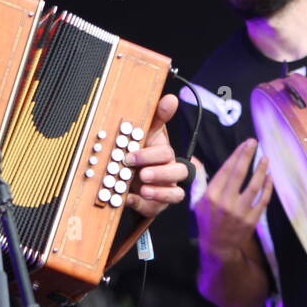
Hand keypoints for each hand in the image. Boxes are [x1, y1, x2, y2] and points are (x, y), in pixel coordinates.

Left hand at [123, 94, 190, 218]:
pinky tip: (129, 199)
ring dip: (159, 192)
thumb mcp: (147, 133)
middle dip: (159, 173)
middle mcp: (170, 173)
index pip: (166, 153)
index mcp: (166, 154)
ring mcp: (166, 190)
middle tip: (141, 174)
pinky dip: (142, 205)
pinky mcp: (157, 205)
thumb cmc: (143, 151)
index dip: (150, 155)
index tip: (130, 155)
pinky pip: (155, 208)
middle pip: (177, 173)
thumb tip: (171, 98)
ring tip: (143, 189)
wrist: (135, 175)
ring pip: (175, 194)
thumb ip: (158, 117)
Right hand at [194, 138, 273, 255]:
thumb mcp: (197, 200)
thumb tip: (195, 160)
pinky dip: (267, 188)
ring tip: (265, 158)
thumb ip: (198, 179)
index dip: (236, 155)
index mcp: (211, 195)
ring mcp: (240, 212)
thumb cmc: (206, 220)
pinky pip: (262, 201)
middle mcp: (225, 202)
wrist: (217, 246)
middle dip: (248, 156)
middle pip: (239, 174)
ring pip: (254, 186)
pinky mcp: (251, 220)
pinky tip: (269, 177)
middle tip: (254, 142)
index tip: (244, 144)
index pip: (226, 170)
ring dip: (261, 171)